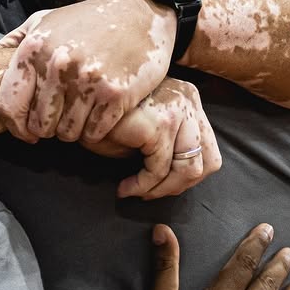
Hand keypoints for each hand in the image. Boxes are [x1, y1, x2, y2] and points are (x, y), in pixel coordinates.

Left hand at [0, 0, 175, 144]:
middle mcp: (57, 65)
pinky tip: (101, 114)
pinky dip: (97, 130)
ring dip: (74, 130)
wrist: (141, 11)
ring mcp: (87, 80)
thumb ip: (14, 41)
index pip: (10, 107)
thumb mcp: (45, 19)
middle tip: (62, 118)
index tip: (26, 132)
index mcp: (34, 49)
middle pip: (40, 125)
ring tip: (81, 113)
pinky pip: (94, 133)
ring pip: (67, 133)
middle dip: (49, 128)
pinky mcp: (115, 93)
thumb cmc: (89, 19)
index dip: (16, 127)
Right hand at [84, 77, 221, 198]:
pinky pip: (159, 169)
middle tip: (151, 193)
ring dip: (161, 190)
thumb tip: (170, 178)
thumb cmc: (105, 112)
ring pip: (189, 170)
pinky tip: (126, 188)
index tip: (162, 184)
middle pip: (209, 162)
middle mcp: (189, 102)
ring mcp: (177, 112)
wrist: (80, 96)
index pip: (208, 148)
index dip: (188, 175)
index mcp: (188, 99)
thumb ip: (163, 144)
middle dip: (179, 186)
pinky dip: (143, 186)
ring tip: (137, 193)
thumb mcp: (142, 127)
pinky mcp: (159, 125)